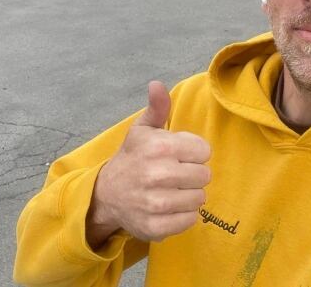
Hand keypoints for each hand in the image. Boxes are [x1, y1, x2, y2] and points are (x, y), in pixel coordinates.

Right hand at [87, 81, 211, 244]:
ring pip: (200, 199)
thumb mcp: (142, 130)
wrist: (106, 194)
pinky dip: (183, 215)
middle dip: (193, 174)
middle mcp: (157, 174)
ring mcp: (156, 204)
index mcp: (159, 147)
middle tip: (176, 173)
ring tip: (172, 189)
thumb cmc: (132, 158)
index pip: (204, 151)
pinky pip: (190, 220)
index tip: (179, 155)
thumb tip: (157, 84)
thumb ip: (157, 107)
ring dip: (189, 195)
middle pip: (204, 176)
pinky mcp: (156, 227)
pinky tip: (169, 206)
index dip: (194, 152)